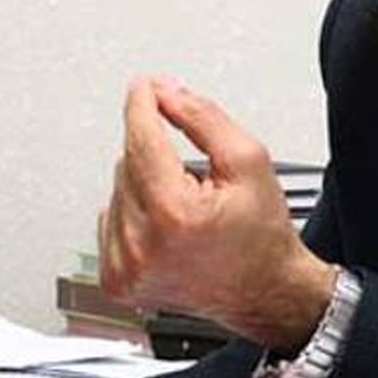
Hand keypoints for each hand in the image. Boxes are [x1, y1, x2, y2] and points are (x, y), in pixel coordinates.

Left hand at [100, 77, 335, 351]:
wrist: (266, 291)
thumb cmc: (262, 233)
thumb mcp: (249, 160)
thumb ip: (203, 117)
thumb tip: (166, 94)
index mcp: (175, 214)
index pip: (141, 139)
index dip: (143, 104)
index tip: (145, 86)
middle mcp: (143, 246)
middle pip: (128, 162)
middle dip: (159, 155)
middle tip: (197, 177)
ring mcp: (126, 267)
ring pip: (117, 189)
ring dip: (147, 185)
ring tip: (187, 208)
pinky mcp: (117, 280)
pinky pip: (110, 220)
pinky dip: (135, 213)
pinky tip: (168, 226)